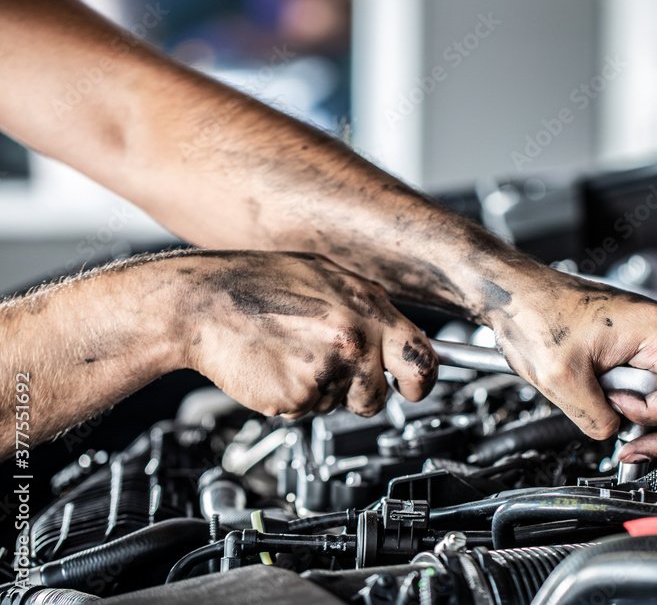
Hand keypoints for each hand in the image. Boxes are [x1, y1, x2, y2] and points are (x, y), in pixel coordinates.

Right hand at [176, 251, 437, 418]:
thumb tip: (397, 334)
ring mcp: (327, 369)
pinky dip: (292, 398)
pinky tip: (275, 366)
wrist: (203, 299)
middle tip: (346, 385)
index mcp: (368, 306)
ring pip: (339, 404)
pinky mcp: (298, 395)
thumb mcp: (327, 276)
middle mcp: (354, 338)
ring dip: (323, 393)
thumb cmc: (259, 282)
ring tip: (293, 356)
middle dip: (369, 398)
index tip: (415, 388)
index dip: (421, 381)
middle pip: (381, 395)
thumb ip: (367, 308)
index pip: (423, 357)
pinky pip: (307, 409)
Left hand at [485, 265, 656, 460]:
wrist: (520, 296)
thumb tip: (617, 436)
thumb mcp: (563, 380)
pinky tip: (620, 409)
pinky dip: (649, 405)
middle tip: (632, 443)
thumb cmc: (537, 319)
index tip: (619, 411)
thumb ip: (598, 419)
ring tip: (622, 424)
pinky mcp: (648, 343)